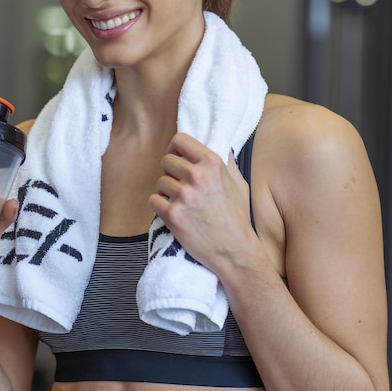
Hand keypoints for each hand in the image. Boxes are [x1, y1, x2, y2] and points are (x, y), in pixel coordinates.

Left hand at [148, 132, 253, 270]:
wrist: (234, 251)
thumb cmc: (237, 217)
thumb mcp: (238, 182)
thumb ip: (226, 162)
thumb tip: (221, 144)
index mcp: (212, 163)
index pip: (180, 140)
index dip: (175, 149)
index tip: (177, 158)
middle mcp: (196, 176)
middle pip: (166, 161)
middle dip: (171, 172)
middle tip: (181, 186)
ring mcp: (183, 195)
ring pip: (159, 182)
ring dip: (166, 191)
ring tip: (181, 202)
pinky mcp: (172, 215)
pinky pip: (153, 200)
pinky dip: (159, 206)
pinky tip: (173, 213)